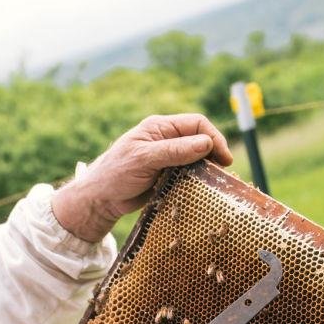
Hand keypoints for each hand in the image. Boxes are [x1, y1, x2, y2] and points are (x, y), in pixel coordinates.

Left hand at [52, 113, 233, 241]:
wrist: (100, 199)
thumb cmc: (115, 174)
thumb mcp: (144, 159)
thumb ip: (174, 151)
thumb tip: (206, 143)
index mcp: (159, 127)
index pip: (196, 124)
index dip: (213, 138)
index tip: (223, 158)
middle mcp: (166, 139)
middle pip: (200, 140)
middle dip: (214, 153)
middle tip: (223, 173)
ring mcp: (168, 157)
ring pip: (197, 158)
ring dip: (207, 168)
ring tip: (215, 182)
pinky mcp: (168, 174)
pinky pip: (189, 173)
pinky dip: (198, 180)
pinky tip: (202, 189)